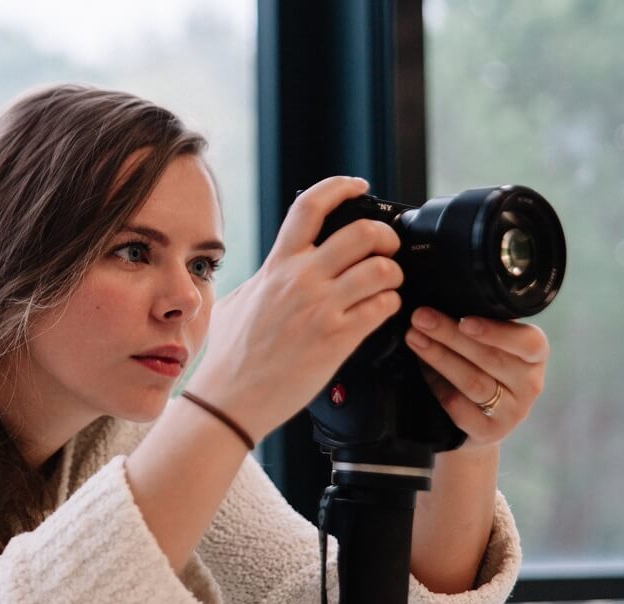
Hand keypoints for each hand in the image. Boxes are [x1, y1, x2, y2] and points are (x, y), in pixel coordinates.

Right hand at [186, 176, 403, 441]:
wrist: (230, 400)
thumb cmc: (230, 357)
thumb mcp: (236, 302)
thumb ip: (263, 279)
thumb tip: (273, 269)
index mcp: (277, 265)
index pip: (310, 206)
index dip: (340, 187)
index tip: (358, 185)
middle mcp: (300, 280)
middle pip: (362, 233)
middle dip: (385, 235)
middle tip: (387, 246)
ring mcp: (321, 309)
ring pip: (381, 269)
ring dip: (393, 274)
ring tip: (387, 284)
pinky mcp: (337, 339)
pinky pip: (383, 308)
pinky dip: (390, 306)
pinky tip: (381, 312)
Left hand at [403, 306, 549, 449]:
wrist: (471, 423)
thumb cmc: (479, 369)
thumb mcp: (488, 346)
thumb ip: (476, 326)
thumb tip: (441, 297)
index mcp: (535, 355)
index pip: (528, 342)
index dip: (495, 332)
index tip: (464, 320)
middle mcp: (530, 384)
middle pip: (489, 358)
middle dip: (450, 335)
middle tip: (420, 318)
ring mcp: (512, 412)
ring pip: (473, 382)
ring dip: (440, 357)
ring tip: (414, 338)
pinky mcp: (489, 432)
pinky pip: (459, 408)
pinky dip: (438, 387)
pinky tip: (422, 371)